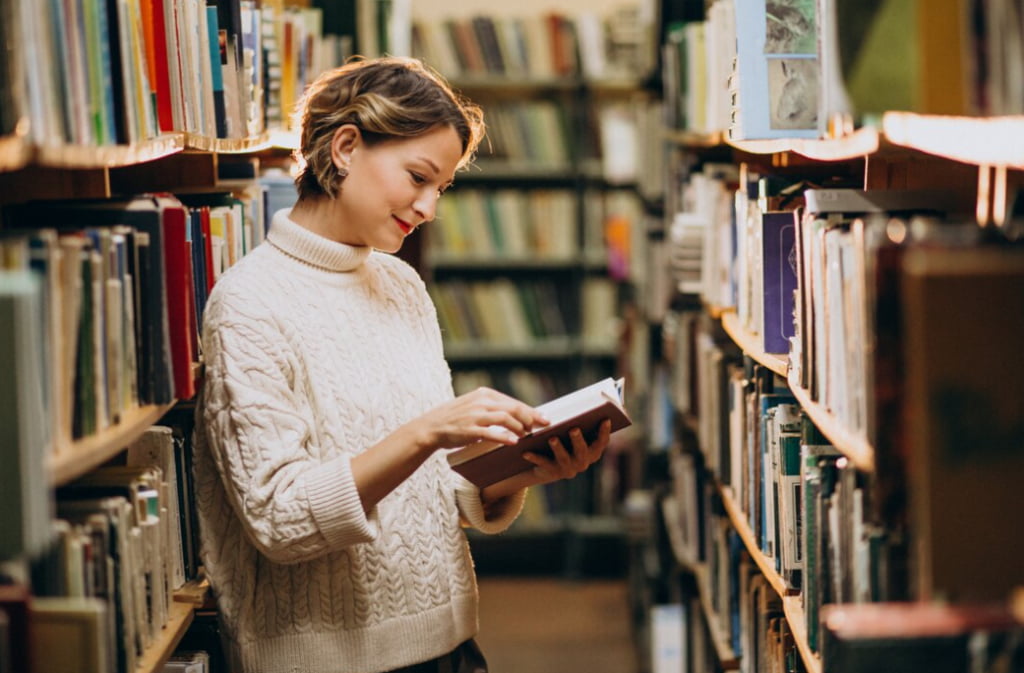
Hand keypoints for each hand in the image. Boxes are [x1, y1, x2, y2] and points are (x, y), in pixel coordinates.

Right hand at [419, 387, 548, 450]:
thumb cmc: (456, 418)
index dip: (531, 411)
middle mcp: (481, 402)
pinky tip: (514, 442)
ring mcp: (475, 415)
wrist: (432, 426)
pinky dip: (504, 437)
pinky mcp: (469, 430)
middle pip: (513, 408)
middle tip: (539, 428)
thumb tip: (517, 413)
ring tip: (527, 435)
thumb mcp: (474, 405)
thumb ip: (493, 407)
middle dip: (530, 418)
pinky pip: (491, 433)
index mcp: (484, 394)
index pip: (514, 402)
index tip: (544, 419)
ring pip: (505, 418)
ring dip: (519, 428)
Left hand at [521, 419, 611, 483]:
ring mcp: (568, 469)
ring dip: (558, 447)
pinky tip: (526, 451)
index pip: (601, 443)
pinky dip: (534, 457)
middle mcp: (582, 462)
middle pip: (582, 451)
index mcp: (592, 452)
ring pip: (563, 458)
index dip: (604, 432)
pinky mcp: (552, 472)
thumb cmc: (565, 442)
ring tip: (552, 438)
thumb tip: (580, 404)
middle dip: (578, 440)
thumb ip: (578, 424)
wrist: (548, 467)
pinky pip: (543, 463)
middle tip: (574, 428)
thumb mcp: (572, 434)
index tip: (605, 419)